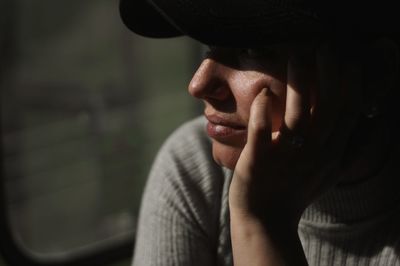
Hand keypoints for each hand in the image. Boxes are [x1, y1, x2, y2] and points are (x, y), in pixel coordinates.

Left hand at [229, 43, 364, 264]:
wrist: (265, 222)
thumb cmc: (294, 193)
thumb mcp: (327, 175)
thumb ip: (347, 151)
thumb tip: (367, 129)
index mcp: (328, 155)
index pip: (346, 115)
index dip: (350, 85)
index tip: (348, 60)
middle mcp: (312, 155)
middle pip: (326, 109)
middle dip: (328, 75)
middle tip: (325, 47)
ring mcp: (284, 159)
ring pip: (296, 116)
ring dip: (297, 85)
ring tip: (297, 56)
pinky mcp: (257, 163)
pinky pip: (261, 134)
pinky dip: (262, 112)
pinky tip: (263, 92)